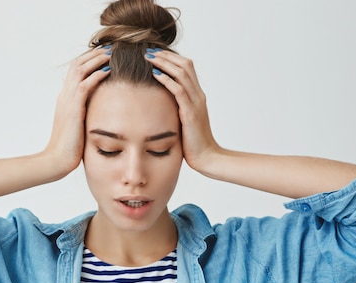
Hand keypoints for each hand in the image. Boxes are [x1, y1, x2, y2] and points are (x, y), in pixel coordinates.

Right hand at [45, 47, 110, 175]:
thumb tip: (99, 112)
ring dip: (96, 60)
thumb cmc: (70, 148)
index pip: (76, 70)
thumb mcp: (78, 126)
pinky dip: (96, 75)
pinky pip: (84, 85)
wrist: (57, 160)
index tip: (106, 55)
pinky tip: (108, 71)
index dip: (90, 60)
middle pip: (77, 64)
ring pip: (80, 70)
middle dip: (94, 54)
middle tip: (112, 48)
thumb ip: (85, 115)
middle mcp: (64, 96)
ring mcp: (67, 101)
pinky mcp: (73, 110)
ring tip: (112, 53)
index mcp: (65, 98)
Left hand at [145, 49, 219, 172]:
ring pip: (182, 73)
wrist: (207, 157)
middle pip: (185, 65)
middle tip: (149, 51)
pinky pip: (178, 90)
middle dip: (166, 56)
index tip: (155, 54)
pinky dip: (166, 79)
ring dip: (164, 63)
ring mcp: (196, 103)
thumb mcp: (184, 122)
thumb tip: (161, 104)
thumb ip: (176, 110)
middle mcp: (198, 96)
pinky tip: (155, 74)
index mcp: (197, 96)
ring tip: (149, 58)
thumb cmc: (193, 143)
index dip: (172, 58)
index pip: (187, 68)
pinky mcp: (190, 113)